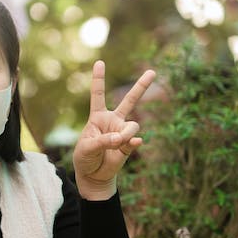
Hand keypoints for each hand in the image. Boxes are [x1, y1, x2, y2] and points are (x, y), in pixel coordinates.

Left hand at [73, 60, 155, 199]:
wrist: (93, 175)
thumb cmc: (84, 158)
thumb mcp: (86, 148)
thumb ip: (103, 141)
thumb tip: (122, 138)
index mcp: (97, 117)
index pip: (98, 94)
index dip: (98, 79)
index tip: (99, 62)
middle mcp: (112, 121)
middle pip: (129, 100)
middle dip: (142, 86)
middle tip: (153, 71)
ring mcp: (123, 132)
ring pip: (133, 125)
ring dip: (125, 134)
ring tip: (116, 144)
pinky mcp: (130, 144)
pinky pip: (135, 139)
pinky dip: (132, 143)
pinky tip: (131, 146)